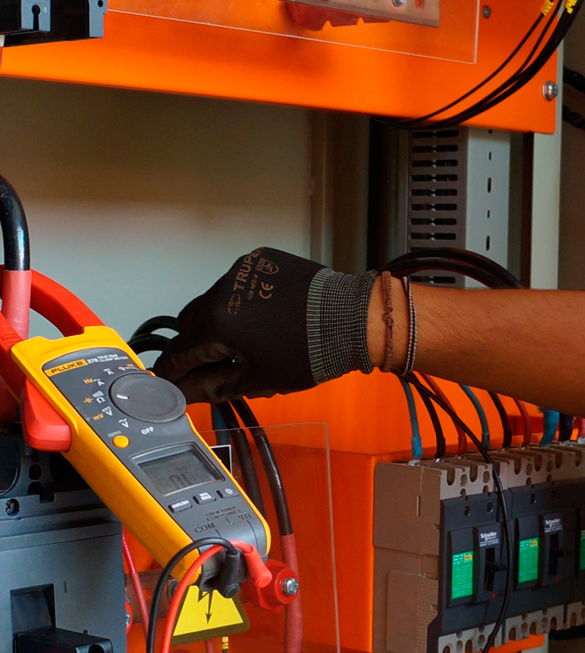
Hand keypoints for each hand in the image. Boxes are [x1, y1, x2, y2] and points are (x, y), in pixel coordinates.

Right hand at [154, 248, 377, 401]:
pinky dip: (239, 302)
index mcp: (217, 323)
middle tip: (204, 366)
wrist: (350, 320)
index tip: (165, 382)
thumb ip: (214, 386)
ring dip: (217, 321)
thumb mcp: (258, 380)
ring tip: (240, 342)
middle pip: (191, 322)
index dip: (172, 371)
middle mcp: (221, 289)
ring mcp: (240, 270)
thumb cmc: (306, 356)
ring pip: (213, 300)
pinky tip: (259, 319)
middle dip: (194, 345)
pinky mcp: (259, 259)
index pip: (181, 351)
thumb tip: (186, 393)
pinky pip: (237, 284)